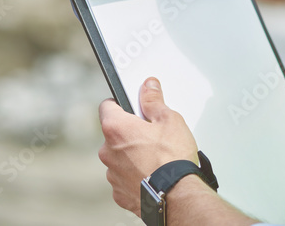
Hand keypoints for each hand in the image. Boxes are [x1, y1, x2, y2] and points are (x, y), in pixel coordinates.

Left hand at [98, 77, 199, 215]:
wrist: (178, 197)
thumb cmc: (172, 159)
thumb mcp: (169, 120)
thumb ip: (153, 101)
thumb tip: (148, 87)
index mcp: (116, 128)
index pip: (107, 106)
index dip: (120, 103)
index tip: (132, 104)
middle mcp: (108, 152)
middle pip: (115, 134)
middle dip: (130, 133)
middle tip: (152, 134)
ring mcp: (112, 174)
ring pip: (119, 158)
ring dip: (132, 155)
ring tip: (155, 158)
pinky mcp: (120, 193)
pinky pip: (124, 178)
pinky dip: (135, 175)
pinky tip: (152, 174)